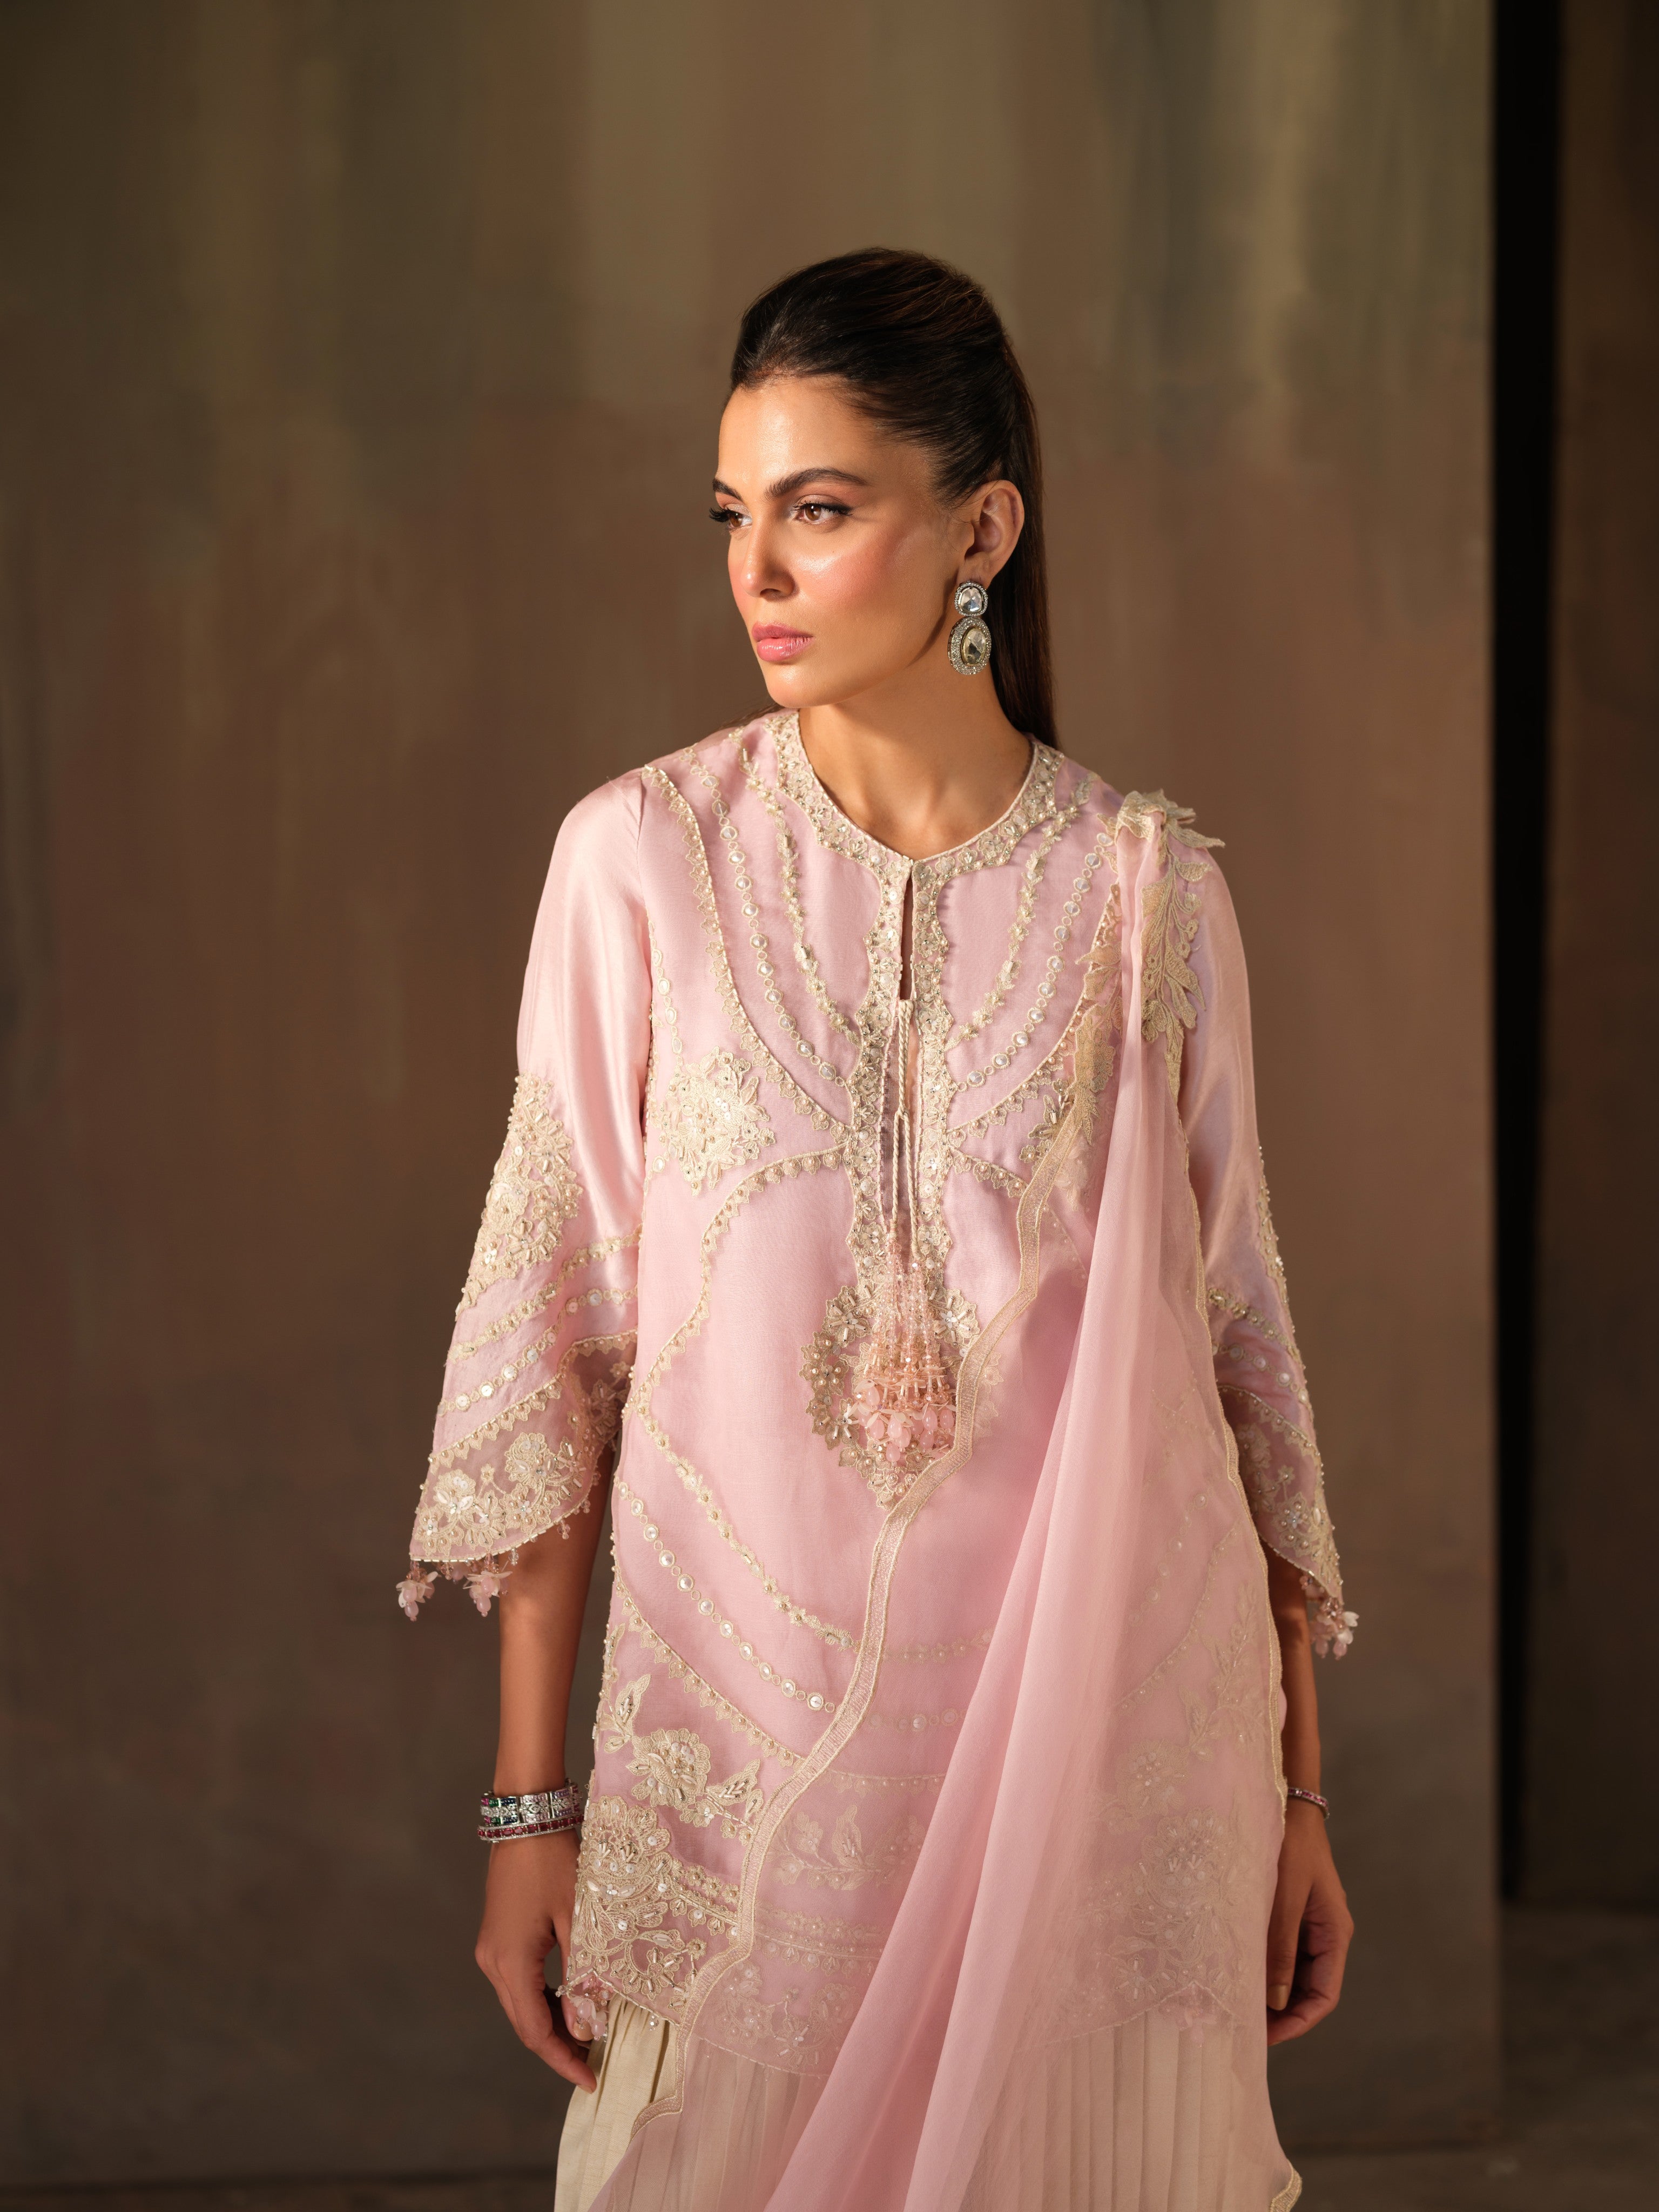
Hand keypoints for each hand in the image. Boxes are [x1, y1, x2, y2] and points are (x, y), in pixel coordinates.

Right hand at [474, 1828, 596, 2088]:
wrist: (527, 1816)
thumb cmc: (555, 1861)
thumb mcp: (577, 1917)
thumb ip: (582, 1973)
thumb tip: (588, 2024)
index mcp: (510, 1963)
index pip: (535, 2032)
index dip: (562, 2060)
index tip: (591, 2079)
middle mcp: (492, 1962)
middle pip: (524, 2023)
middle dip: (558, 2047)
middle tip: (594, 2064)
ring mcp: (491, 1949)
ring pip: (520, 2004)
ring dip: (550, 2023)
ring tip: (588, 2036)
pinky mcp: (497, 1937)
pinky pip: (519, 1981)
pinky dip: (542, 1998)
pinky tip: (568, 2000)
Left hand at [1265, 1800, 1352, 2045]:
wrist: (1288, 1805)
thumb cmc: (1290, 1848)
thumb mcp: (1283, 1900)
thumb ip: (1280, 1949)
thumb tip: (1276, 2002)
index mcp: (1334, 1934)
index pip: (1324, 1995)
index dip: (1299, 2021)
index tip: (1269, 2038)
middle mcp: (1325, 1934)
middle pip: (1309, 1989)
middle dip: (1283, 2014)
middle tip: (1246, 2030)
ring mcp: (1309, 1925)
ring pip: (1294, 1974)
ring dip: (1272, 1993)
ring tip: (1239, 2009)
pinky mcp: (1291, 1914)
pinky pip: (1282, 1952)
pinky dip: (1266, 1968)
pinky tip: (1241, 1976)